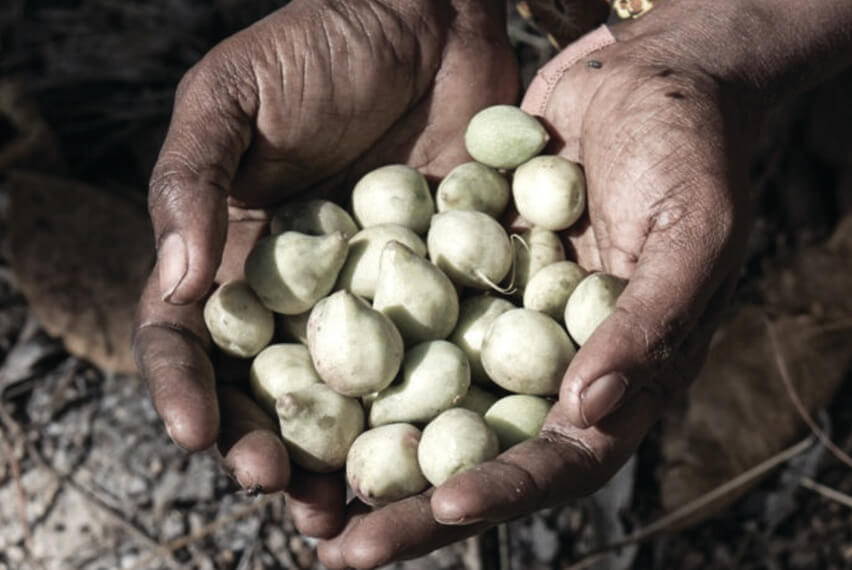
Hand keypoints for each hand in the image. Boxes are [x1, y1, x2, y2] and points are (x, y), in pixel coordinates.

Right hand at [133, 0, 517, 538]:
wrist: (427, 20)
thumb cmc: (318, 45)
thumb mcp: (232, 95)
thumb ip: (192, 179)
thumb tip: (178, 281)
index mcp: (234, 258)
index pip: (192, 339)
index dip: (186, 389)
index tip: (197, 433)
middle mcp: (299, 295)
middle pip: (272, 390)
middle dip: (269, 447)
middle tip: (285, 492)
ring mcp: (373, 302)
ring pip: (352, 399)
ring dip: (347, 458)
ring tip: (353, 509)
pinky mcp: (444, 294)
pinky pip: (434, 362)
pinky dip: (432, 413)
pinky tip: (436, 453)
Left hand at [317, 18, 757, 569]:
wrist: (647, 74)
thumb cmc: (693, 148)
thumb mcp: (694, 232)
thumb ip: (648, 324)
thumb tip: (585, 413)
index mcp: (617, 374)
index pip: (559, 457)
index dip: (504, 488)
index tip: (441, 510)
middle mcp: (549, 362)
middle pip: (477, 449)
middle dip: (412, 503)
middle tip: (341, 549)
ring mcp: (499, 320)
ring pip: (428, 398)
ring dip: (368, 446)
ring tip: (298, 488)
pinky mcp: (460, 273)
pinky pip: (406, 323)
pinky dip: (358, 355)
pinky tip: (299, 379)